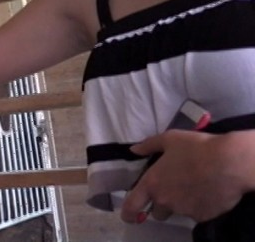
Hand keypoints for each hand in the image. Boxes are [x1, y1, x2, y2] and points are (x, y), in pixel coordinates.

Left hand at [121, 130, 251, 222]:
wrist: (229, 163)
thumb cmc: (196, 148)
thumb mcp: (170, 139)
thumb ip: (149, 145)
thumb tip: (133, 150)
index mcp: (152, 183)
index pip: (132, 205)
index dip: (128, 213)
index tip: (128, 216)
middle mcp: (165, 200)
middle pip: (157, 212)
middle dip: (162, 205)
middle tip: (174, 190)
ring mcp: (183, 210)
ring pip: (178, 212)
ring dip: (181, 204)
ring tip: (194, 187)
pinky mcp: (202, 216)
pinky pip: (196, 214)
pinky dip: (199, 206)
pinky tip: (207, 192)